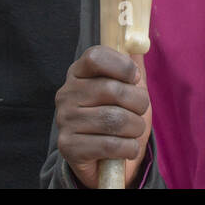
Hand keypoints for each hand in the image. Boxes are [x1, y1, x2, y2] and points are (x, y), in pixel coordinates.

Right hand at [55, 45, 152, 187]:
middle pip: (112, 90)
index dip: (122, 66)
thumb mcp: (126, 90)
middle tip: (140, 111)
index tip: (134, 78)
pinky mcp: (68, 146)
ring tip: (134, 131)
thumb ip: (131, 68)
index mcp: (78, 73)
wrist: (103, 160)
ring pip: (114, 119)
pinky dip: (128, 148)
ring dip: (135, 128)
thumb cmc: (117, 117)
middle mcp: (66, 93)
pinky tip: (128, 148)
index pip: (95, 57)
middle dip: (138, 103)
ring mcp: (64, 120)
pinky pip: (109, 145)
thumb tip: (139, 45)